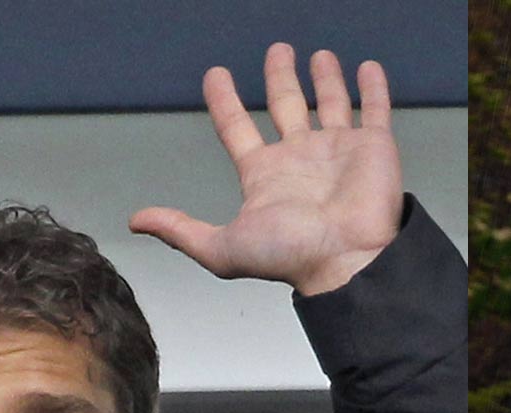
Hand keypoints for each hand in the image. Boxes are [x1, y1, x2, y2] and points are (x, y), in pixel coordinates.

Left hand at [130, 44, 402, 294]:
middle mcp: (300, 157)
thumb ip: (182, 230)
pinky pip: (373, 110)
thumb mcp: (224, 247)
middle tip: (278, 51)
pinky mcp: (373, 148)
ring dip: (325, 79)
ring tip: (319, 56)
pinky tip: (367, 69)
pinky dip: (372, 89)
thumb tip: (137, 221)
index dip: (223, 101)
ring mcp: (338, 150)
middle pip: (285, 105)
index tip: (215, 75)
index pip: (237, 127)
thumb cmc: (291, 256)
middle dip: (280, 77)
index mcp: (265, 174)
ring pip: (329, 103)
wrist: (348, 262)